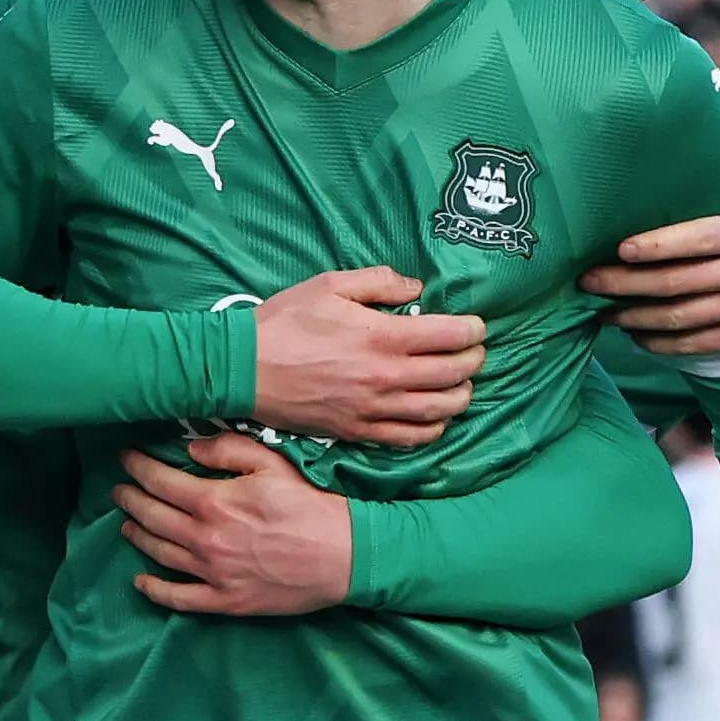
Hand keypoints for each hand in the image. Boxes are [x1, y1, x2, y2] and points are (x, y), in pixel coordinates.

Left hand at [116, 436, 350, 615]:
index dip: (138, 467)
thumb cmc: (310, 505)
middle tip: (118, 490)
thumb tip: (189, 447)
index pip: (160, 482)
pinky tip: (141, 580)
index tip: (126, 458)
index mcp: (214, 501)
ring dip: (137, 535)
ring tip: (127, 523)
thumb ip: (227, 449)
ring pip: (159, 554)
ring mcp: (212, 573)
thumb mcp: (272, 463)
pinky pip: (178, 598)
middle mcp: (204, 538)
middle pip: (152, 516)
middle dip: (130, 499)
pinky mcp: (224, 601)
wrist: (342, 556)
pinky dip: (154, 590)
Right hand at [251, 267, 484, 447]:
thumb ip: (379, 282)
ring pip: (439, 411)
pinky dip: (431, 428)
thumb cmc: (285, 322)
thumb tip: (416, 289)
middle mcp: (387, 377)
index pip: (451, 336)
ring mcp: (375, 410)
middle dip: (473, 361)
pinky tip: (434, 417)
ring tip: (461, 383)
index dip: (473, 330)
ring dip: (460, 396)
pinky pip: (409, 438)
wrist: (243, 369)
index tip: (476, 325)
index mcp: (384, 337)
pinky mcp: (359, 432)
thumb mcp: (330, 285)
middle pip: (453, 374)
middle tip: (474, 351)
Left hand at [579, 176, 719, 357]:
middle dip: (626, 284)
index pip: (695, 238)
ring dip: (636, 318)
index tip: (620, 249)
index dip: (655, 246)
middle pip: (677, 282)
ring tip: (603, 313)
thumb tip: (687, 155)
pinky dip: (664, 344)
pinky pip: (699, 344)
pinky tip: (638, 338)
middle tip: (589, 282)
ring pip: (682, 318)